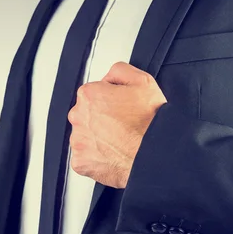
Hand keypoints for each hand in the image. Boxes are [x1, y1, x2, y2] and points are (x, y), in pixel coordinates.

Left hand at [67, 61, 166, 188]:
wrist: (154, 155)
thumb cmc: (150, 122)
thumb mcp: (143, 81)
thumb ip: (119, 71)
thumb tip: (109, 77)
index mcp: (89, 95)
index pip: (93, 94)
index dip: (110, 101)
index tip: (121, 109)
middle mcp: (78, 116)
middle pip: (86, 115)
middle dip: (101, 119)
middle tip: (123, 126)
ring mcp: (78, 140)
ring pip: (85, 136)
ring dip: (98, 138)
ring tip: (120, 142)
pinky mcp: (80, 162)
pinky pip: (85, 158)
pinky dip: (97, 158)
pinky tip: (113, 154)